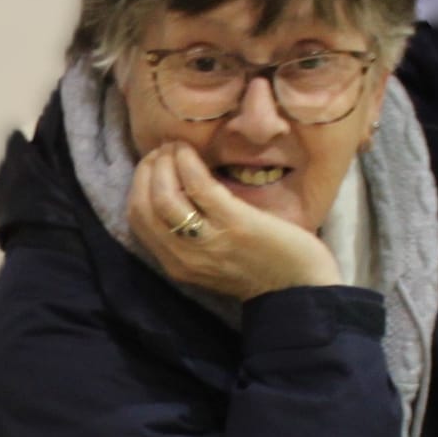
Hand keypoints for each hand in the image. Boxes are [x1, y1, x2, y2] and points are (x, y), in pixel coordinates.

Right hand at [125, 142, 340, 301]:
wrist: (300, 290)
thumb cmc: (262, 269)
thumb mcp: (212, 260)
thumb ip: (191, 236)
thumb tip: (179, 194)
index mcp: (175, 264)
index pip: (137, 220)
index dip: (138, 186)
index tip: (151, 165)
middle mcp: (183, 254)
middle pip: (144, 206)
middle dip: (147, 171)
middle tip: (161, 150)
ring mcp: (207, 239)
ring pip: (164, 196)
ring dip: (165, 163)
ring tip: (175, 147)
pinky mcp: (234, 223)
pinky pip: (199, 188)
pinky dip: (188, 164)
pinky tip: (189, 151)